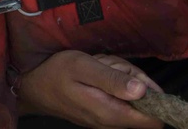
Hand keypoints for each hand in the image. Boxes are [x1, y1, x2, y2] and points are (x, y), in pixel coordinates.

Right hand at [19, 50, 162, 128]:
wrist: (32, 86)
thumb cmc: (56, 73)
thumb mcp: (83, 66)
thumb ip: (113, 79)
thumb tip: (143, 92)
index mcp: (110, 113)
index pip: (153, 119)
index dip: (155, 97)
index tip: (136, 78)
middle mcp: (112, 122)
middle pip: (144, 104)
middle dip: (132, 80)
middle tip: (107, 65)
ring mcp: (106, 120)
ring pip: (132, 99)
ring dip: (120, 79)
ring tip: (97, 67)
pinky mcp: (102, 115)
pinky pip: (119, 99)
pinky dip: (112, 83)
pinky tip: (95, 74)